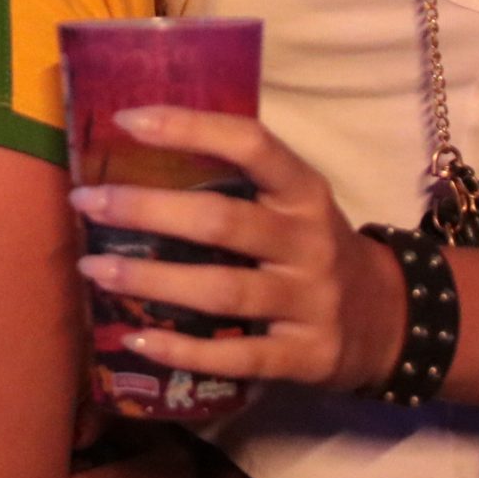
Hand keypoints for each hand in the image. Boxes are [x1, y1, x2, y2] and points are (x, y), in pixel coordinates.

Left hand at [69, 106, 406, 394]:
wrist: (391, 322)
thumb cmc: (313, 248)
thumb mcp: (294, 204)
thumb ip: (237, 181)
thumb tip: (138, 150)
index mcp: (305, 191)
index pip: (251, 144)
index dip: (190, 128)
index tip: (126, 120)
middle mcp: (309, 242)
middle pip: (222, 221)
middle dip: (147, 210)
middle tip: (86, 202)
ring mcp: (310, 302)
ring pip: (221, 290)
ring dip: (150, 280)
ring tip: (93, 269)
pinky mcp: (305, 356)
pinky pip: (236, 356)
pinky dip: (182, 350)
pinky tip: (136, 339)